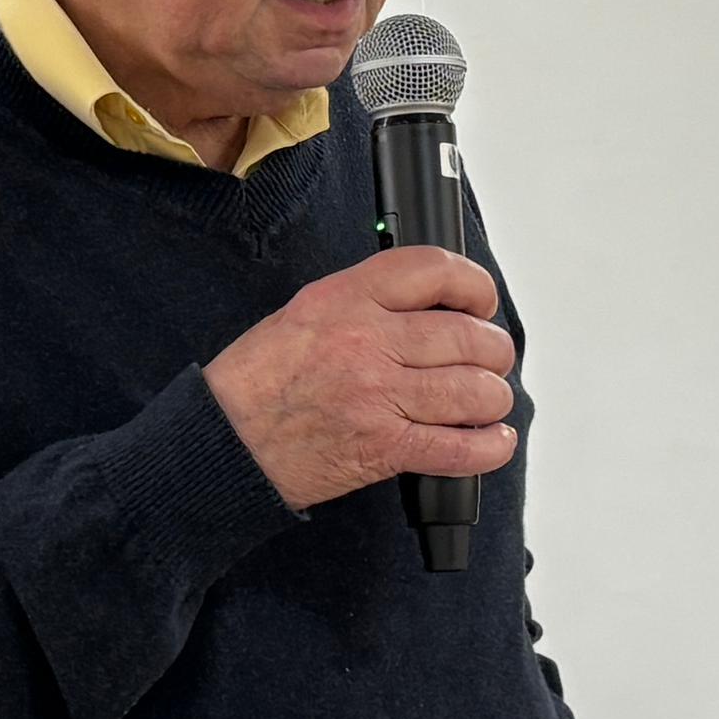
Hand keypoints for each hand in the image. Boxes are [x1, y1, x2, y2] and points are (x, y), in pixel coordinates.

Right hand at [202, 248, 518, 511]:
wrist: (225, 442)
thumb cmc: (258, 383)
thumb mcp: (304, 313)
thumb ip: (364, 302)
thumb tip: (427, 303)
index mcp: (344, 299)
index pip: (433, 270)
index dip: (475, 284)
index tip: (481, 300)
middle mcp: (366, 342)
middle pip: (467, 335)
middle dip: (493, 350)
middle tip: (489, 359)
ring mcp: (377, 396)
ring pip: (474, 390)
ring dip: (493, 397)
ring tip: (485, 401)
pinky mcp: (383, 448)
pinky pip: (460, 448)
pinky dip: (489, 446)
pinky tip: (491, 439)